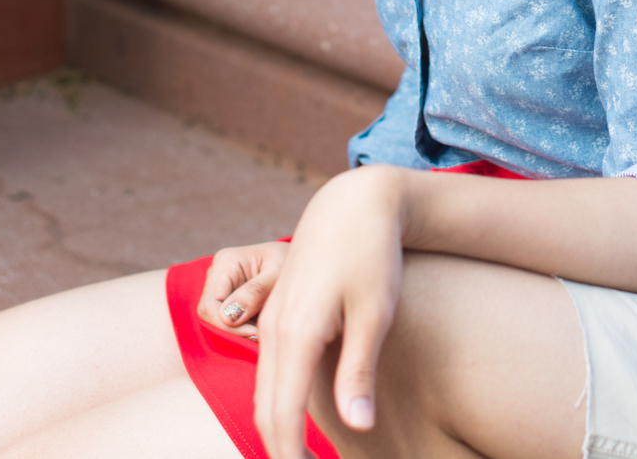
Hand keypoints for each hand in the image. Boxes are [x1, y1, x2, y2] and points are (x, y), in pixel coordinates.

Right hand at [197, 239, 289, 338]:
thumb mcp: (279, 275)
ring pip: (220, 320)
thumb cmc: (292, 263)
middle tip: (263, 334)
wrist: (303, 262)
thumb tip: (228, 316)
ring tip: (266, 328)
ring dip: (242, 330)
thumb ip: (256, 293)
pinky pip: (229, 321)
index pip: (209, 306)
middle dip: (236, 330)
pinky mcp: (228, 298)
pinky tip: (262, 325)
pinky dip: (245, 327)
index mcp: (226, 262)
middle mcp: (217, 274)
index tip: (256, 333)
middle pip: (212, 315)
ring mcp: (221, 286)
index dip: (228, 326)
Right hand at [254, 165, 407, 457]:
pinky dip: (277, 407)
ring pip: (263, 394)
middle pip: (264, 411)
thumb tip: (357, 426)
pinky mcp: (277, 316)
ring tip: (302, 458)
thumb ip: (359, 373)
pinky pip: (269, 374)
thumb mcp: (373, 314)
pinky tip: (298, 423)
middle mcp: (273, 331)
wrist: (353, 203)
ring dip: (277, 432)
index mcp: (296, 334)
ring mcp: (270, 322)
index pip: (281, 416)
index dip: (291, 457)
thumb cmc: (372, 255)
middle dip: (280, 452)